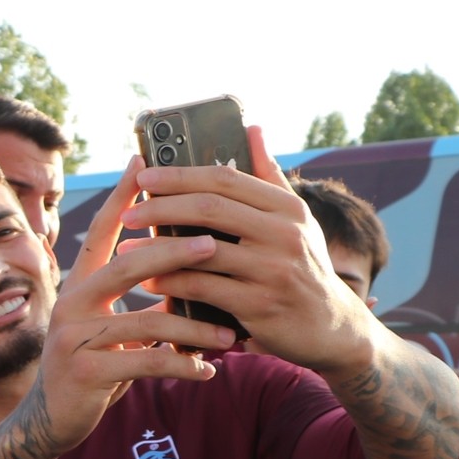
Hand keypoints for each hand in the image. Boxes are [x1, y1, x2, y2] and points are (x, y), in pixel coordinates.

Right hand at [29, 155, 233, 454]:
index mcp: (79, 283)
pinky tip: (207, 370)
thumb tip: (181, 261)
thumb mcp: (106, 323)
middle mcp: (72, 301)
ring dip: (195, 327)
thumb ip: (132, 295)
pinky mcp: (86, 371)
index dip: (122, 195)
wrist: (51, 418)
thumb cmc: (92, 364)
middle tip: (214, 244)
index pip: (103, 230)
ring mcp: (75, 336)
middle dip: (174, 252)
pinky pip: (146, 362)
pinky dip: (182, 365)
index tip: (145, 160)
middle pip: (128, 265)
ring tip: (228, 335)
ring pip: (147, 321)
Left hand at [123, 127, 377, 374]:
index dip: (181, 175)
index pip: (226, 179)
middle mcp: (284, 233)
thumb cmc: (303, 269)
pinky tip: (151, 283)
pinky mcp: (259, 305)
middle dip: (162, 208)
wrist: (331, 330)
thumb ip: (270, 177)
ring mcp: (273, 269)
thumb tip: (252, 128)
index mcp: (287, 207)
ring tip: (127, 250)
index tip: (145, 178)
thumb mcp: (297, 221)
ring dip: (157, 250)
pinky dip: (172, 284)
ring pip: (201, 250)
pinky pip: (203, 288)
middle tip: (129, 214)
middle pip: (210, 208)